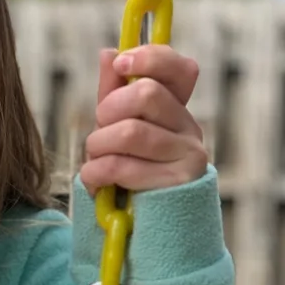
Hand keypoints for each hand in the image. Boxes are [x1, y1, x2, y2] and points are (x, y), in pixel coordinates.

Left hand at [80, 45, 207, 193]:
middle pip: (146, 94)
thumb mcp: (115, 130)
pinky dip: (95, 174)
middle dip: (108, 111)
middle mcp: (190, 128)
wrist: (145, 230)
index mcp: (177, 110)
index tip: (121, 65)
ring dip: (97, 147)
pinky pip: (122, 166)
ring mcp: (189, 155)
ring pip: (129, 132)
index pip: (180, 68)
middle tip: (100, 132)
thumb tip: (109, 53)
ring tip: (95, 162)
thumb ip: (113, 94)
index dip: (150, 58)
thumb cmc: (128, 173)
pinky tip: (96, 183)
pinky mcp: (177, 183)